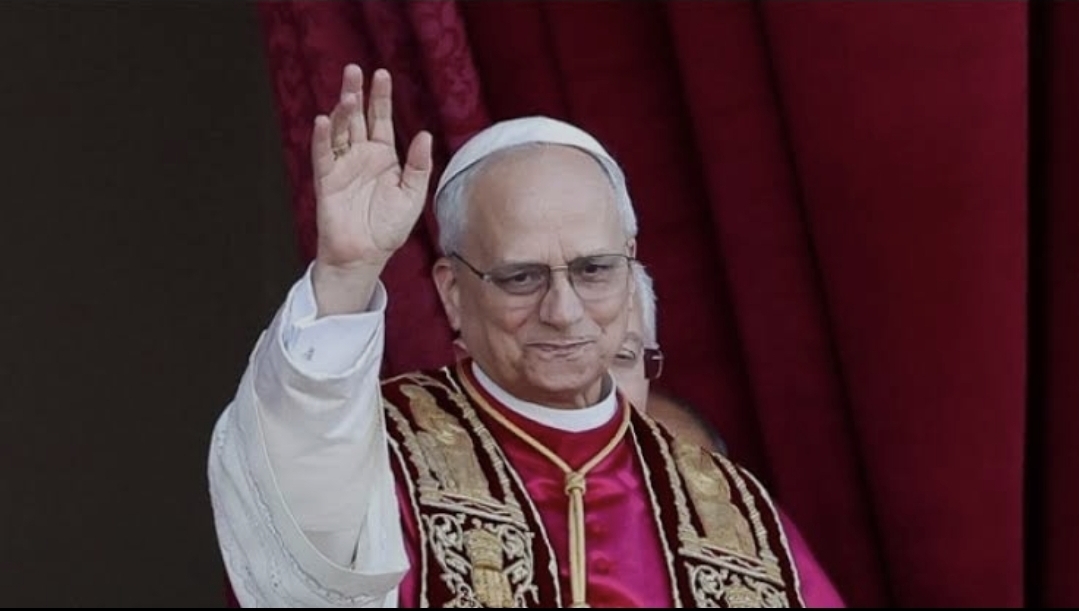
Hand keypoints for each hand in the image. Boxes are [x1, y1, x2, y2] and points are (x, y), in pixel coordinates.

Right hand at [312, 65, 432, 270]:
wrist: (366, 255)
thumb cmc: (389, 228)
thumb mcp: (413, 195)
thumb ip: (419, 166)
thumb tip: (424, 134)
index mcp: (383, 156)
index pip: (380, 119)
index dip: (380, 97)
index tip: (381, 74)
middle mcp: (361, 156)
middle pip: (356, 118)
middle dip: (355, 93)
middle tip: (354, 70)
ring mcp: (342, 166)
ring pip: (339, 131)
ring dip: (341, 112)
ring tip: (348, 95)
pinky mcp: (326, 180)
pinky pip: (323, 155)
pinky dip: (322, 138)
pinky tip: (323, 120)